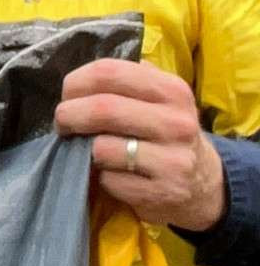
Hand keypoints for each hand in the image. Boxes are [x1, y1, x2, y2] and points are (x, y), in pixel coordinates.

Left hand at [56, 58, 228, 235]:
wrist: (204, 185)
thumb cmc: (165, 135)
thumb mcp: (159, 100)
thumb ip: (127, 81)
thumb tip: (81, 80)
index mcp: (172, 90)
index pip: (109, 72)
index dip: (77, 82)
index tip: (67, 95)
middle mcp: (176, 123)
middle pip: (103, 109)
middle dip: (69, 115)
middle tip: (62, 123)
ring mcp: (173, 160)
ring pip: (102, 148)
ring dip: (85, 150)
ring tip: (92, 150)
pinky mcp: (164, 192)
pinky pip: (110, 180)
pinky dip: (101, 178)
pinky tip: (114, 175)